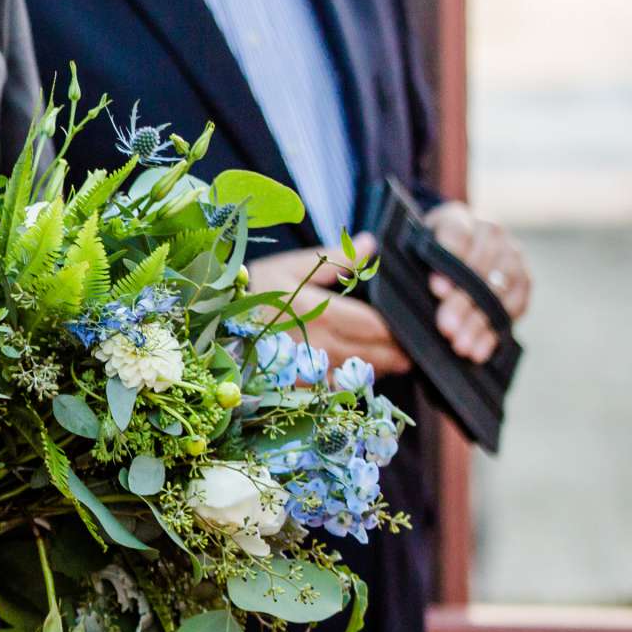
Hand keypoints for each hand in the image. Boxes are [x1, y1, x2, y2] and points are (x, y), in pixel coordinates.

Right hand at [242, 239, 411, 375]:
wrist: (218, 321)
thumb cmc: (256, 288)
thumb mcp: (293, 265)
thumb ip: (337, 258)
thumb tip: (371, 243)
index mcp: (319, 311)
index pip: (374, 326)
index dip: (398, 329)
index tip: (413, 325)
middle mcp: (318, 343)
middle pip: (375, 353)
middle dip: (398, 351)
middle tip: (412, 346)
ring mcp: (310, 369)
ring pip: (361, 373)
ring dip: (383, 366)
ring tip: (396, 358)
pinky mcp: (301, 386)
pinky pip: (340, 387)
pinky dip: (356, 380)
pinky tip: (362, 370)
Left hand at [425, 200, 530, 362]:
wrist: (450, 255)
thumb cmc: (423, 254)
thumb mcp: (412, 250)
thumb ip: (415, 261)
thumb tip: (427, 286)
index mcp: (457, 217)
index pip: (457, 236)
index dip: (448, 264)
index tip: (436, 289)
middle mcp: (490, 232)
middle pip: (479, 268)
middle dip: (462, 302)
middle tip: (446, 328)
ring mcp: (512, 255)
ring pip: (498, 290)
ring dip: (479, 321)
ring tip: (461, 346)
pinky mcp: (523, 280)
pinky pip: (515, 307)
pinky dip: (495, 331)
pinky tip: (480, 349)